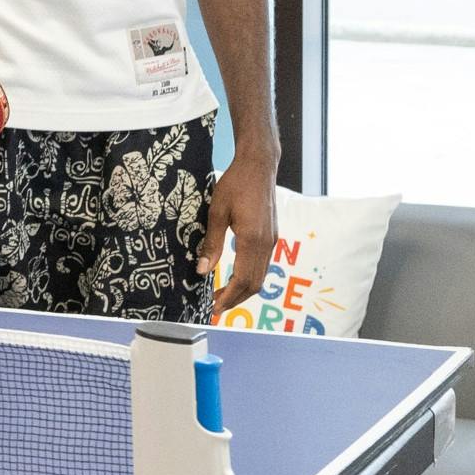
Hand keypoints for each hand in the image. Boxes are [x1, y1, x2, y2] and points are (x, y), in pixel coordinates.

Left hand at [202, 152, 278, 312]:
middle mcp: (266, 244)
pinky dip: (250, 277)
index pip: (243, 279)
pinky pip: (263, 265)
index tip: (214, 308)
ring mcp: (272, 240)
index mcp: (252, 239)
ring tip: (223, 296)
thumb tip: (202, 271)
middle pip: (255, 284)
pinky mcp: (272, 236)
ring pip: (261, 276)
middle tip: (216, 307)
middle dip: (236, 299)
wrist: (259, 166)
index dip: (229, 298)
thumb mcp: (216, 212)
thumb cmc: (235, 184)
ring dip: (243, 290)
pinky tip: (234, 277)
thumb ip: (211, 243)